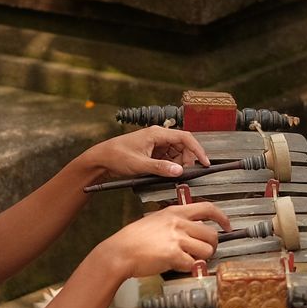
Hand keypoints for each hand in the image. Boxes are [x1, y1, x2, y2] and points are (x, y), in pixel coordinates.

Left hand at [81, 126, 210, 183]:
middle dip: (187, 160)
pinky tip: (163, 173)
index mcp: (157, 133)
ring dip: (177, 164)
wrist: (101, 159)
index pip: (186, 138)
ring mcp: (155, 144)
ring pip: (176, 153)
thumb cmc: (116, 156)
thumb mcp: (140, 165)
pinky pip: (168, 158)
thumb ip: (161, 168)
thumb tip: (179, 171)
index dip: (198, 150)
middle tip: (183, 173)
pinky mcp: (152, 152)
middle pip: (183, 146)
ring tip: (169, 174)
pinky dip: (170, 166)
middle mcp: (158, 136)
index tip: (205, 162)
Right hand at [100, 201, 230, 277]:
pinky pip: (193, 264)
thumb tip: (192, 230)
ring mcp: (177, 239)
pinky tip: (177, 266)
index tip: (227, 225)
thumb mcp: (156, 220)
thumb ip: (175, 223)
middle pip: (211, 234)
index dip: (222, 217)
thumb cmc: (133, 239)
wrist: (120, 252)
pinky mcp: (174, 255)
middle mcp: (178, 223)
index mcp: (175, 212)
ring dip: (200, 258)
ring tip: (188, 260)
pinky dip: (188, 268)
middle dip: (212, 246)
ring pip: (206, 251)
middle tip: (204, 252)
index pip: (207, 208)